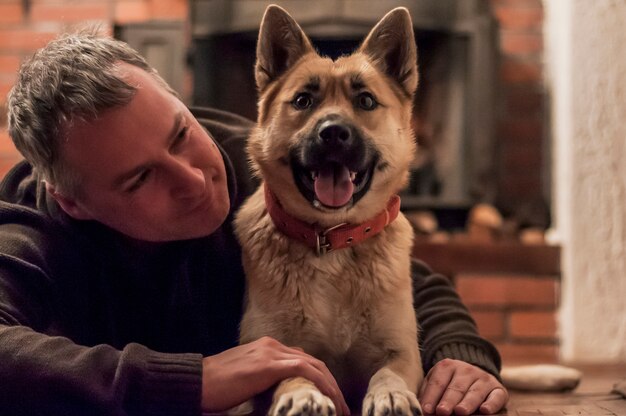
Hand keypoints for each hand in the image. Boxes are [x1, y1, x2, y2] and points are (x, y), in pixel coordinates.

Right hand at [201, 336, 349, 414]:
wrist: (195, 382)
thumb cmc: (214, 387)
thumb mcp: (244, 381)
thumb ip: (263, 383)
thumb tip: (278, 398)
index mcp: (267, 348)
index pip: (302, 361)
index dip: (320, 379)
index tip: (329, 399)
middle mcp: (273, 346)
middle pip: (313, 362)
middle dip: (331, 384)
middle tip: (341, 407)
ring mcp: (272, 353)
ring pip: (315, 366)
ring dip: (331, 387)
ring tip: (340, 408)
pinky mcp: (270, 364)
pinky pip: (306, 371)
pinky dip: (322, 384)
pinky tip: (330, 400)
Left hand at [418, 358, 507, 414]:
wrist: (475, 376)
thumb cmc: (449, 384)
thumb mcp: (437, 383)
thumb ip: (428, 395)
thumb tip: (421, 409)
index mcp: (447, 366)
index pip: (437, 382)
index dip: (431, 396)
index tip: (427, 410)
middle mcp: (466, 370)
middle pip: (456, 388)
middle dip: (448, 401)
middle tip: (442, 412)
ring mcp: (483, 379)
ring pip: (475, 392)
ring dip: (467, 403)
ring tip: (460, 412)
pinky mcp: (498, 389)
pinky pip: (496, 396)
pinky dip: (492, 404)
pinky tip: (485, 410)